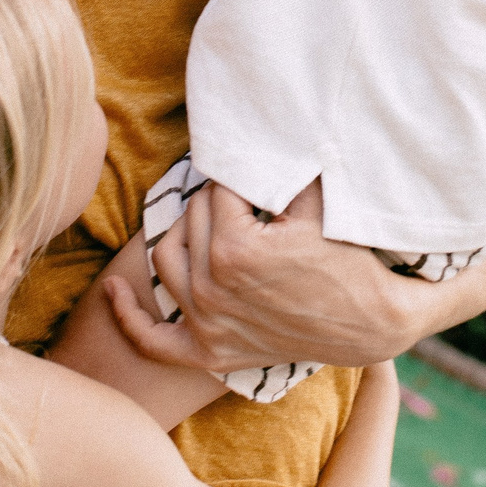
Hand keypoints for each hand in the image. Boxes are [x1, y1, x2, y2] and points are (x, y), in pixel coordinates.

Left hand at [107, 181, 432, 370]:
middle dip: (213, 205)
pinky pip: (153, 340)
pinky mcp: (208, 353)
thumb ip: (277, 169)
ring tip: (207, 223)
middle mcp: (211, 288)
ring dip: (181, 237)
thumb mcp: (315, 203)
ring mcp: (206, 324)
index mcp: (234, 249)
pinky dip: (128, 315)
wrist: (371, 323)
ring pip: (166, 261)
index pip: (214, 193)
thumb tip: (250, 134)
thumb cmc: (347, 258)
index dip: (237, 181)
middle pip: (188, 222)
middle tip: (244, 202)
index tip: (257, 181)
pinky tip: (114, 290)